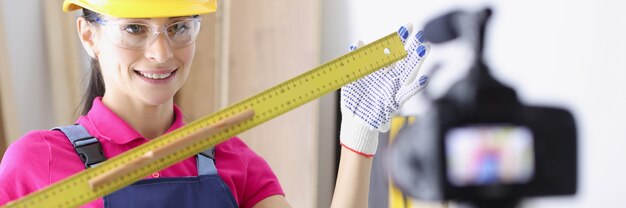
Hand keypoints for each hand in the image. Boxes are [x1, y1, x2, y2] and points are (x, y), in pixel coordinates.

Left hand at [340, 24, 429, 155]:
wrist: (353, 122)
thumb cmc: (353, 101)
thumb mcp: (350, 78)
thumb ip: (354, 61)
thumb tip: (357, 43)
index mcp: (379, 69)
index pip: (391, 50)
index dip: (399, 38)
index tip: (408, 26)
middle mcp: (390, 77)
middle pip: (404, 58)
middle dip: (412, 46)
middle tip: (421, 33)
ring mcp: (394, 89)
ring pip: (408, 72)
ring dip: (416, 61)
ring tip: (423, 49)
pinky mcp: (395, 102)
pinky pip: (407, 94)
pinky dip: (416, 88)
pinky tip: (424, 79)